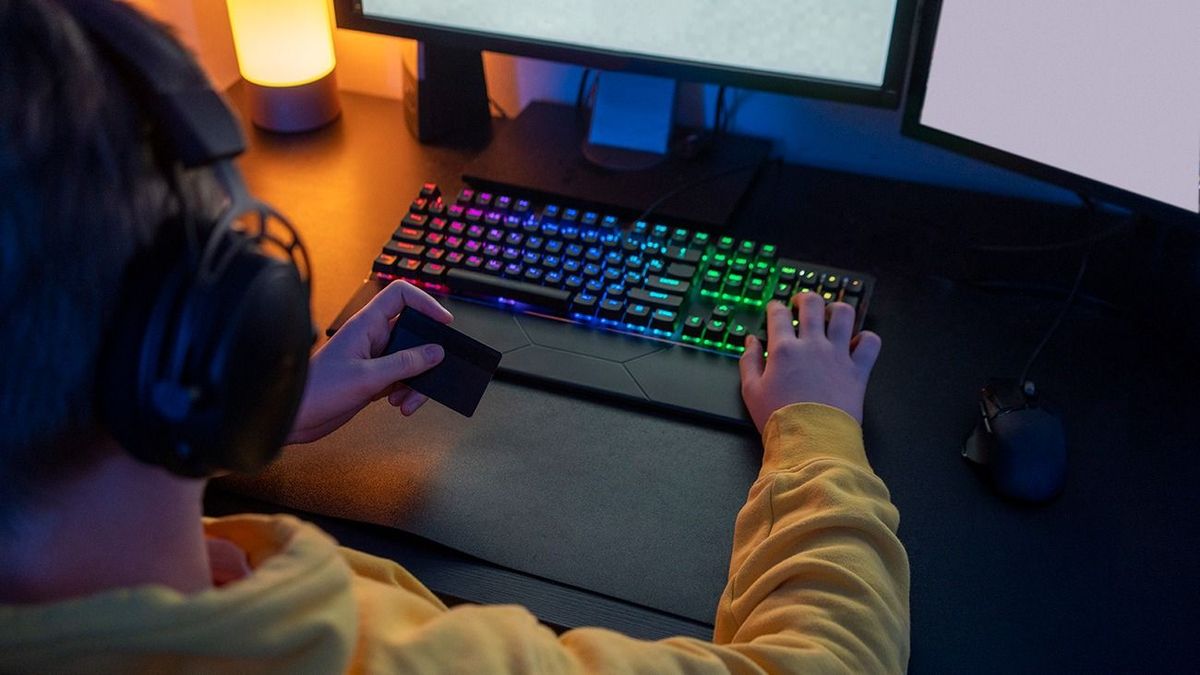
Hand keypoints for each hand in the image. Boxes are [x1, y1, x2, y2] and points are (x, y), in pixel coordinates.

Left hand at [286, 281, 453, 444]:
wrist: (294, 416)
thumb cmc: (317, 389)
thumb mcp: (367, 377)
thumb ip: (405, 364)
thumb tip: (435, 352)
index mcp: (366, 325)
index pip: (400, 296)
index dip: (425, 302)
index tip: (444, 322)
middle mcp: (372, 338)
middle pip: (412, 332)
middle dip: (426, 355)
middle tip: (435, 369)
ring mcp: (373, 359)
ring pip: (410, 361)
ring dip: (417, 382)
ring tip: (410, 401)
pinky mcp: (373, 380)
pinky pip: (402, 380)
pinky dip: (407, 393)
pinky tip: (400, 406)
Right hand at [739, 293, 881, 432]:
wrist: (812, 441)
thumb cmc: (781, 420)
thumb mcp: (751, 392)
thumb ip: (749, 361)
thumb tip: (751, 342)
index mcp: (784, 349)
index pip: (779, 314)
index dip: (775, 307)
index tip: (775, 309)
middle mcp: (813, 345)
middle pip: (812, 304)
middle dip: (805, 297)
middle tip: (801, 302)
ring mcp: (838, 355)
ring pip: (843, 314)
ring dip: (836, 308)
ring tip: (831, 313)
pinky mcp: (858, 370)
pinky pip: (870, 343)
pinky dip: (866, 338)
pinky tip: (857, 341)